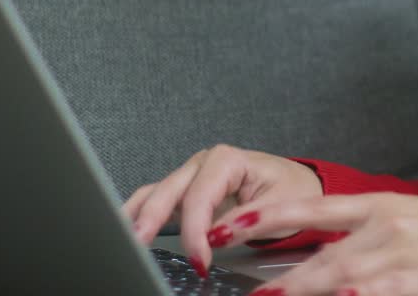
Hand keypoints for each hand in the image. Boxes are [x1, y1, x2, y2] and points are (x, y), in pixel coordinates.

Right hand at [123, 144, 323, 274]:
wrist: (295, 186)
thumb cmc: (289, 190)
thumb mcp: (279, 205)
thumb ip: (247, 219)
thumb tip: (216, 235)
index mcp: (228, 159)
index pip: (201, 196)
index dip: (194, 229)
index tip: (199, 258)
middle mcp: (203, 163)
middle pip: (170, 191)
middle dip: (152, 220)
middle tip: (138, 247)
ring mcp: (191, 176)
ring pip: (156, 193)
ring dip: (138, 216)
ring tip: (122, 238)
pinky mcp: (185, 192)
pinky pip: (155, 200)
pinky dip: (139, 214)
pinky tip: (127, 229)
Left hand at [207, 192, 417, 295]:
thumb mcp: (400, 215)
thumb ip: (356, 228)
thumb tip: (311, 248)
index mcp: (376, 206)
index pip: (310, 210)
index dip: (267, 218)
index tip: (230, 227)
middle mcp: (384, 233)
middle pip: (321, 262)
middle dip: (283, 284)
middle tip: (252, 295)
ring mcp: (398, 266)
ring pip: (339, 286)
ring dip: (306, 295)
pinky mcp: (413, 292)